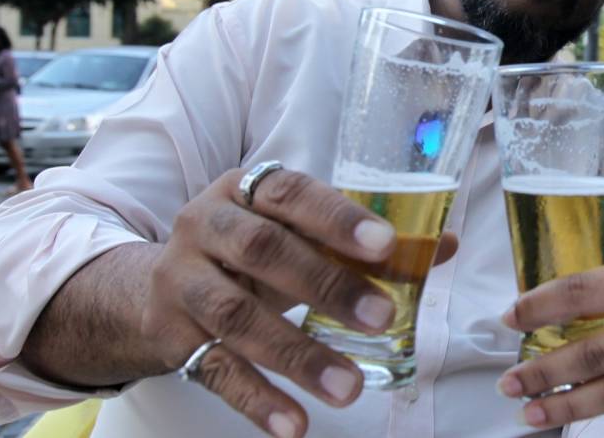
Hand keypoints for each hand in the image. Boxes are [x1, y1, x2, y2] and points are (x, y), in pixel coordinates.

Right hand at [141, 168, 457, 437]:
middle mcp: (205, 226)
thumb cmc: (251, 251)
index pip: (293, 194)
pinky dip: (255, 400)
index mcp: (246, 189)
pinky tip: (293, 424)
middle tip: (383, 319)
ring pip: (237, 317)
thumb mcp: (298, 235)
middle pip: (263, 252)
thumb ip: (366, 242)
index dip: (339, 219)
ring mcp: (181, 280)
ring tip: (349, 389)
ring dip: (297, 355)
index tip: (387, 245)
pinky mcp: (170, 334)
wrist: (159, 284)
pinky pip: (214, 369)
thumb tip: (444, 246)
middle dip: (327, 286)